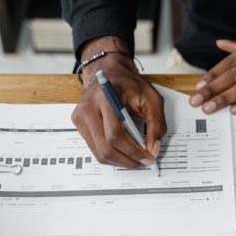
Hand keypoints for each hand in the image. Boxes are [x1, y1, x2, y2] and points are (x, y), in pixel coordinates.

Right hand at [72, 36, 166, 167]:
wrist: (109, 73)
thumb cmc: (130, 85)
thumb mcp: (152, 99)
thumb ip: (157, 125)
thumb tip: (153, 150)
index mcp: (106, 97)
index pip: (115, 134)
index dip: (133, 151)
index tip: (148, 158)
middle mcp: (88, 108)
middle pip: (105, 148)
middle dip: (127, 160)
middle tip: (143, 162)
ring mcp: (80, 117)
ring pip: (99, 152)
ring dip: (120, 161)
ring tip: (135, 159)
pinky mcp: (79, 124)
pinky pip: (95, 149)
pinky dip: (112, 155)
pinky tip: (124, 152)